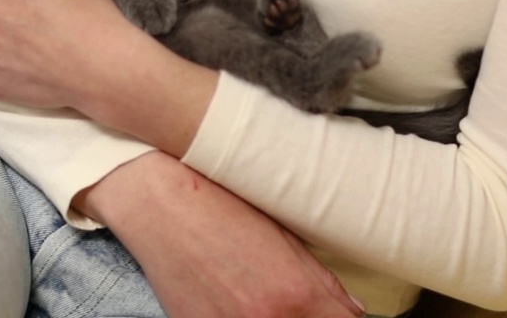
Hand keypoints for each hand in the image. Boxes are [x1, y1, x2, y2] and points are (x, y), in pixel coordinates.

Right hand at [77, 152, 365, 317]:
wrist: (156, 200)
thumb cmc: (218, 204)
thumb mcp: (283, 235)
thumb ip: (322, 281)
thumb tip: (350, 309)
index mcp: (296, 294)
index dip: (343, 317)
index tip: (338, 311)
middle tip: (305, 304)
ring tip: (267, 299)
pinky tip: (240, 304)